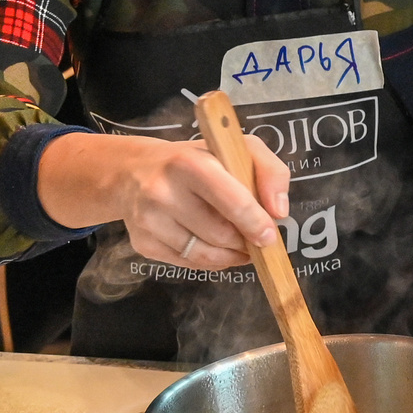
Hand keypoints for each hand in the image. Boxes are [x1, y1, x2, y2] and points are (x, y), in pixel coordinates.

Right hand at [42, 131, 289, 268]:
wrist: (134, 171)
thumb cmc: (195, 159)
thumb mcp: (236, 149)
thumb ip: (270, 171)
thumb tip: (279, 211)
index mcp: (189, 163)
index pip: (232, 201)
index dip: (256, 223)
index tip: (269, 235)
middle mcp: (162, 191)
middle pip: (221, 234)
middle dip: (245, 240)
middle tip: (254, 236)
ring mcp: (148, 220)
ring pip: (205, 254)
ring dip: (230, 255)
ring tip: (239, 244)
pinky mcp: (142, 243)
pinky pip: (188, 264)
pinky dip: (209, 260)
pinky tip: (214, 245)